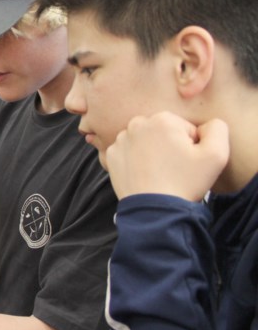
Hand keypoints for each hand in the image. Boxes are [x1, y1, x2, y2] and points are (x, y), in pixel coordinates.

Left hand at [105, 112, 228, 201]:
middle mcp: (137, 124)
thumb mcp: (216, 155)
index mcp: (163, 119)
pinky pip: (128, 153)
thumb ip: (217, 129)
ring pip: (144, 141)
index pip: (184, 128)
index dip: (191, 145)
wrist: (155, 209)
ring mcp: (121, 140)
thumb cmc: (186, 182)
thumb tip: (206, 125)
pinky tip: (144, 174)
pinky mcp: (111, 155)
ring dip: (152, 152)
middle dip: (170, 146)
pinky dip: (136, 161)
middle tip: (174, 168)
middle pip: (163, 132)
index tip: (187, 161)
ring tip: (159, 172)